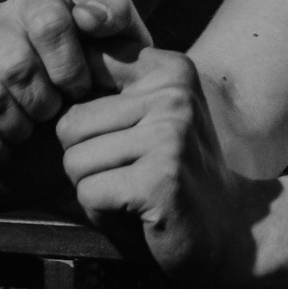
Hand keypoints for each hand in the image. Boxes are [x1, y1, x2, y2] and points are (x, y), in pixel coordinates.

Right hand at [0, 0, 146, 172]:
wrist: (66, 132)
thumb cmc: (98, 79)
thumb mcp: (122, 45)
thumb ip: (115, 14)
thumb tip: (87, 15)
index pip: (47, 20)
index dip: (69, 64)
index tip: (81, 90)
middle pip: (14, 63)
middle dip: (45, 101)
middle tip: (55, 114)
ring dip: (20, 125)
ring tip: (33, 130)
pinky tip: (10, 147)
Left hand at [56, 49, 272, 280]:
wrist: (228, 229)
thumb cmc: (171, 174)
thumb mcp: (149, 117)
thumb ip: (110, 86)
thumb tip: (60, 59)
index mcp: (169, 70)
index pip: (87, 65)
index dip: (80, 111)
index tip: (111, 134)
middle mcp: (173, 94)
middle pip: (70, 124)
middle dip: (85, 161)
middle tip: (128, 176)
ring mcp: (170, 134)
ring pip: (75, 161)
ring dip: (94, 190)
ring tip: (133, 194)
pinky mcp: (161, 178)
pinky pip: (89, 192)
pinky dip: (102, 214)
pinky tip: (137, 213)